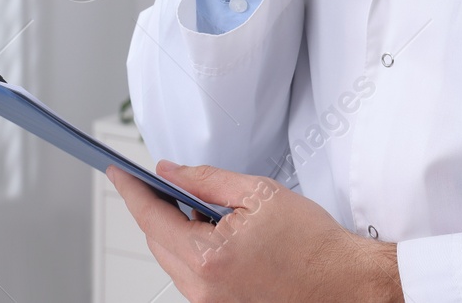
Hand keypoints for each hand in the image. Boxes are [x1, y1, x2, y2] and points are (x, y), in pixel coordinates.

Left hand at [107, 161, 400, 302]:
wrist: (345, 285)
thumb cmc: (313, 243)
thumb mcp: (260, 194)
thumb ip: (206, 179)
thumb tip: (169, 172)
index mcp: (209, 258)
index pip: (151, 218)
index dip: (131, 190)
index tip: (116, 171)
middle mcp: (203, 290)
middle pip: (156, 242)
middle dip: (152, 208)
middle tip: (155, 180)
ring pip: (171, 260)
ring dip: (173, 230)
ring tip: (192, 204)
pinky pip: (191, 276)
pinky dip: (191, 250)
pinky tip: (210, 231)